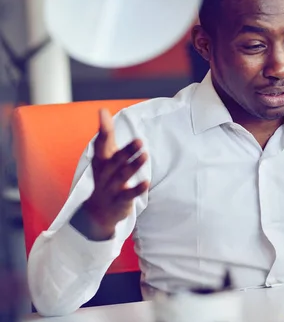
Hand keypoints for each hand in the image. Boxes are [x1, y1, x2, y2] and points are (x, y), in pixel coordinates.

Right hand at [73, 109, 148, 239]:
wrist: (98, 212)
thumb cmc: (105, 176)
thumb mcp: (104, 156)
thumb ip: (107, 135)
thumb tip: (103, 110)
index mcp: (100, 160)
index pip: (101, 143)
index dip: (103, 130)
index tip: (103, 113)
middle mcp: (104, 173)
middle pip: (114, 160)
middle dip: (126, 151)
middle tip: (139, 140)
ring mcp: (111, 188)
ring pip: (122, 176)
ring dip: (133, 166)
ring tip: (145, 155)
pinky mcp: (120, 201)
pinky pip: (128, 195)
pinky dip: (137, 189)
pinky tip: (146, 182)